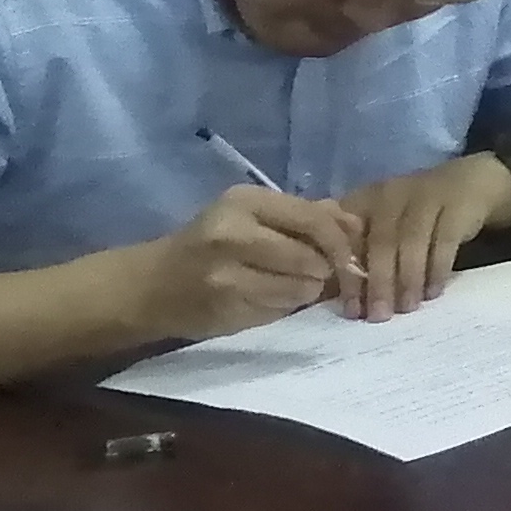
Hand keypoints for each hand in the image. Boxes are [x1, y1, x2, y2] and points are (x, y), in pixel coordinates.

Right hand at [137, 184, 354, 339]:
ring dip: (306, 291)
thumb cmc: (211, 245)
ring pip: (301, 288)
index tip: (350, 256)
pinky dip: (284, 306)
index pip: (314, 219)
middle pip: (312, 257)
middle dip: (324, 270)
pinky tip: (267, 298)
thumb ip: (305, 215)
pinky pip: (280, 309)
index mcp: (245, 201)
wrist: (152, 285)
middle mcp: (233, 233)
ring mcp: (226, 273)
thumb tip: (357, 224)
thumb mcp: (251, 216)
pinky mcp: (225, 307)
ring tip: (288, 285)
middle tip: (317, 274)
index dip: (342, 242)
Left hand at [333, 155, 510, 316]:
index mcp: (365, 201)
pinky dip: (437, 268)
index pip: (349, 240)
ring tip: (407, 307)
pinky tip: (433, 292)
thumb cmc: (415, 217)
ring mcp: (426, 196)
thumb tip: (343, 301)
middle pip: (382, 242)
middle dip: (379, 282)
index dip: (348, 276)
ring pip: (411, 240)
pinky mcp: (457, 204)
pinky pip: (444, 240)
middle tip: (379, 316)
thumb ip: (363, 255)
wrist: (468, 183)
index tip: (352, 311)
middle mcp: (392, 195)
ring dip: (408, 278)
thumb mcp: (385, 226)